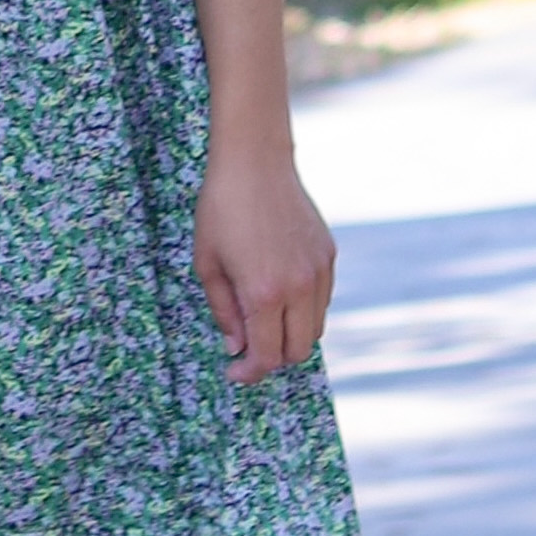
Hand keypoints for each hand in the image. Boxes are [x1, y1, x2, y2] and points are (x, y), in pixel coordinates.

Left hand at [195, 147, 334, 389]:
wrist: (255, 162)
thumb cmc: (221, 208)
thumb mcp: (207, 262)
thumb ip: (223, 310)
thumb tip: (237, 345)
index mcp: (264, 293)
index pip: (266, 355)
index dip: (250, 372)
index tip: (235, 372)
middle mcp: (298, 287)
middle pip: (297, 351)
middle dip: (272, 359)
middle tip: (248, 350)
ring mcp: (319, 271)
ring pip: (314, 328)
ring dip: (290, 334)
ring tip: (261, 316)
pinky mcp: (328, 255)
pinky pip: (321, 300)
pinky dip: (303, 309)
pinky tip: (278, 291)